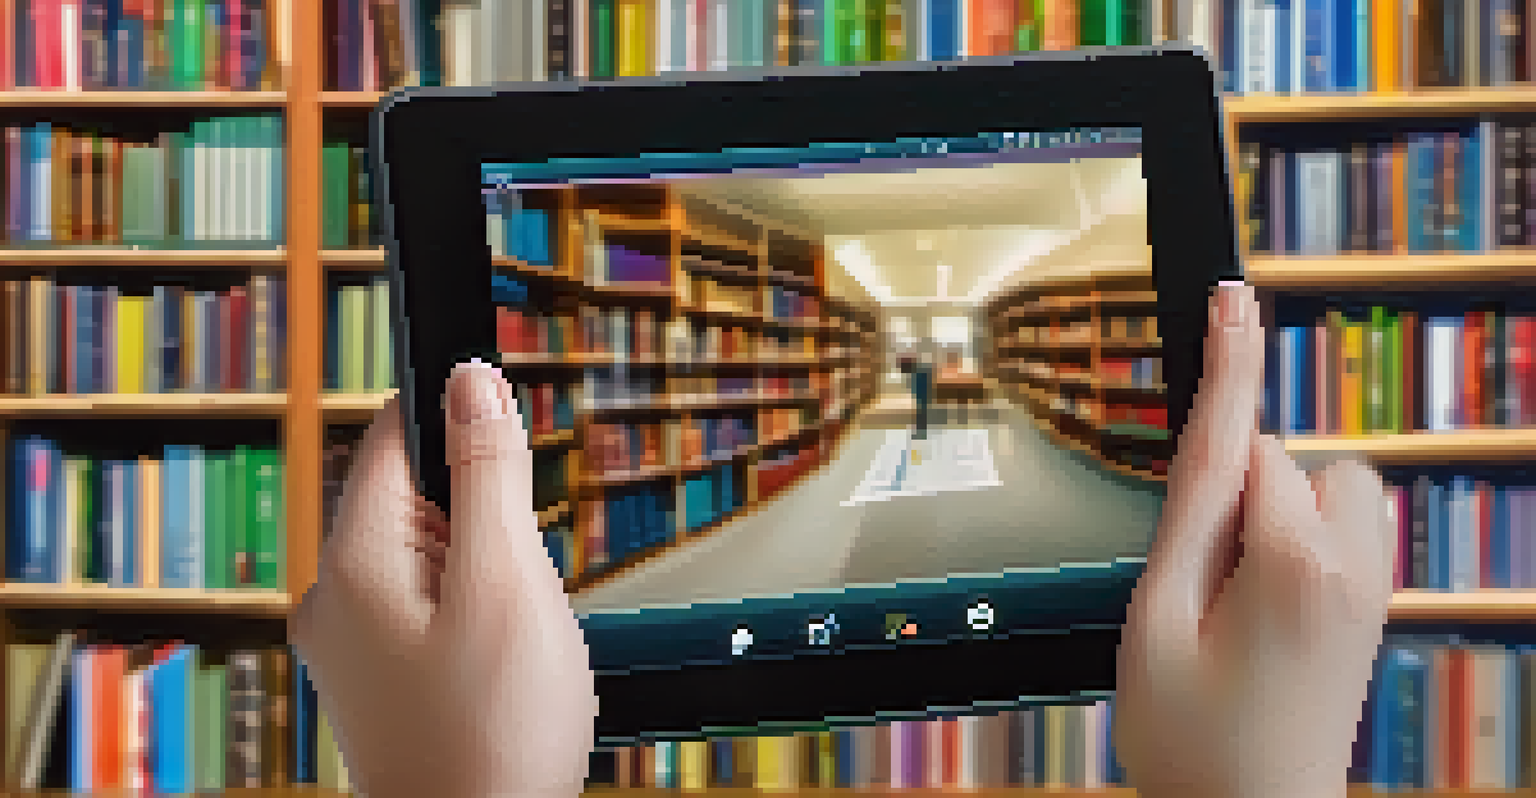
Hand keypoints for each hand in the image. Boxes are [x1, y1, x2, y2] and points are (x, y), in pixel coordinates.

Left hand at [291, 361, 598, 797]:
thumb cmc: (493, 736)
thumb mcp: (508, 583)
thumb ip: (488, 474)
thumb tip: (470, 381)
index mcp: (352, 563)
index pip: (389, 435)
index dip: (455, 418)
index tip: (506, 436)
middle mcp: (332, 597)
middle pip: (413, 494)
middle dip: (482, 515)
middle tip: (518, 581)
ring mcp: (350, 641)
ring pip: (428, 552)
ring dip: (483, 569)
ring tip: (508, 633)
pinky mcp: (376, 673)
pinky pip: (427, 603)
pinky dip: (471, 611)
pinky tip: (495, 661)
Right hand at [1114, 282, 1393, 797]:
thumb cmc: (1193, 736)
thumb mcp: (1157, 619)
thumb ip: (1191, 514)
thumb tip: (1223, 435)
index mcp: (1292, 563)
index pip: (1251, 438)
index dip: (1229, 363)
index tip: (1230, 293)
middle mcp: (1352, 562)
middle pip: (1284, 459)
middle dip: (1237, 493)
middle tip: (1195, 583)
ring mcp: (1372, 582)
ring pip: (1317, 484)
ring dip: (1271, 511)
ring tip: (1230, 596)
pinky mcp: (1372, 599)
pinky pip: (1335, 521)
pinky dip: (1296, 534)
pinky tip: (1262, 601)